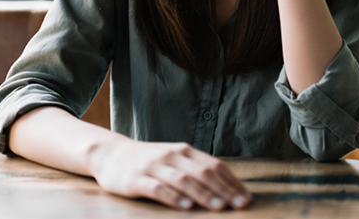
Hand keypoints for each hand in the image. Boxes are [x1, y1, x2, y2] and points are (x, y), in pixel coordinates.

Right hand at [88, 137, 251, 210]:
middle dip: (224, 189)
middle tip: (240, 205)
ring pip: (183, 180)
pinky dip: (173, 197)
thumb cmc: (149, 161)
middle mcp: (172, 156)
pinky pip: (158, 188)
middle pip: (203, 172)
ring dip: (204, 193)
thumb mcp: (173, 159)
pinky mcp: (137, 179)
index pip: (214, 165)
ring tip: (219, 207)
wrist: (111, 154)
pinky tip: (186, 206)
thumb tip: (225, 187)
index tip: (246, 198)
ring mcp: (154, 167)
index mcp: (184, 151)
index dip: (232, 182)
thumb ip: (194, 169)